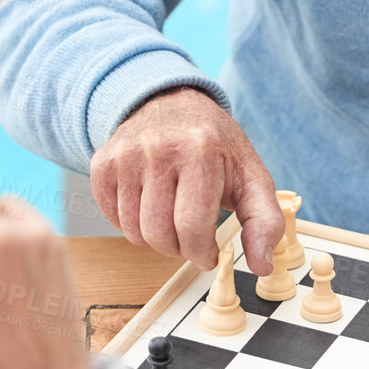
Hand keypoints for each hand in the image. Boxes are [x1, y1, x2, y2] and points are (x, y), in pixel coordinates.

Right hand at [90, 87, 284, 274]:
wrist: (170, 102)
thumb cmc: (214, 144)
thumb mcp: (250, 175)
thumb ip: (264, 221)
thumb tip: (262, 266)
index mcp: (201, 150)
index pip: (193, 226)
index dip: (202, 252)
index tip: (209, 253)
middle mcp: (159, 148)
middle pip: (160, 234)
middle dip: (179, 249)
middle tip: (190, 239)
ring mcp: (127, 155)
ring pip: (134, 231)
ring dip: (155, 240)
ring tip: (171, 221)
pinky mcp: (104, 162)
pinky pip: (112, 218)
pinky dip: (131, 225)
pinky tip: (149, 208)